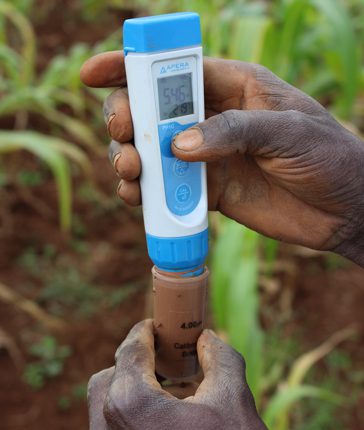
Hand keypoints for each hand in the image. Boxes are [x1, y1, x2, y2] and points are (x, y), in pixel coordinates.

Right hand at [80, 53, 363, 266]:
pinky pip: (166, 189)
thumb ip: (234, 132)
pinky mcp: (207, 191)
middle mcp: (213, 120)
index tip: (93, 73)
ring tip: (130, 170)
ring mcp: (207, 157)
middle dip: (125, 117)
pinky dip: (146, 193)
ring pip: (151, 152)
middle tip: (123, 132)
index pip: (174, 70)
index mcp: (234, 87)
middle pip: (151, 111)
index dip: (130, 66)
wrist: (343, 208)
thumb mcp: (288, 130)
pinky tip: (138, 197)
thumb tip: (178, 146)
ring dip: (128, 158)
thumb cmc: (328, 155)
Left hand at [88, 320, 266, 429]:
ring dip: (134, 390)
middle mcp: (108, 429)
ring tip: (171, 390)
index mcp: (132, 404)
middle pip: (110, 379)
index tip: (153, 325)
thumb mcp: (233, 399)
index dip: (144, 332)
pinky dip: (134, 416)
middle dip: (134, 363)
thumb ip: (220, 357)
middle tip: (163, 358)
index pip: (130, 350)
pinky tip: (167, 418)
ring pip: (108, 409)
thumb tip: (206, 338)